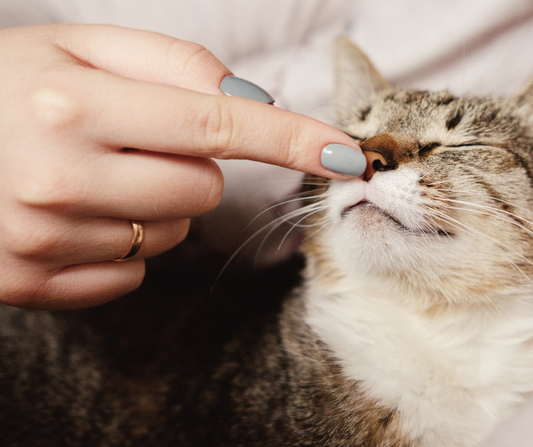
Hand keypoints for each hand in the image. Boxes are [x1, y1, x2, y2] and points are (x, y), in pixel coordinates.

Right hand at [0, 24, 362, 309]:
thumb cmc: (8, 83)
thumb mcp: (79, 45)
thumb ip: (172, 62)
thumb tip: (253, 99)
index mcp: (73, 106)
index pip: (219, 124)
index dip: (292, 138)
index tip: (346, 155)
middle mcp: (59, 179)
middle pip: (203, 189)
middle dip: (187, 163)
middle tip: (127, 140)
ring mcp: (42, 240)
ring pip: (171, 233)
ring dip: (151, 202)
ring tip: (90, 174)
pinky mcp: (31, 283)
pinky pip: (133, 272)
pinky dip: (122, 242)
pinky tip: (73, 212)